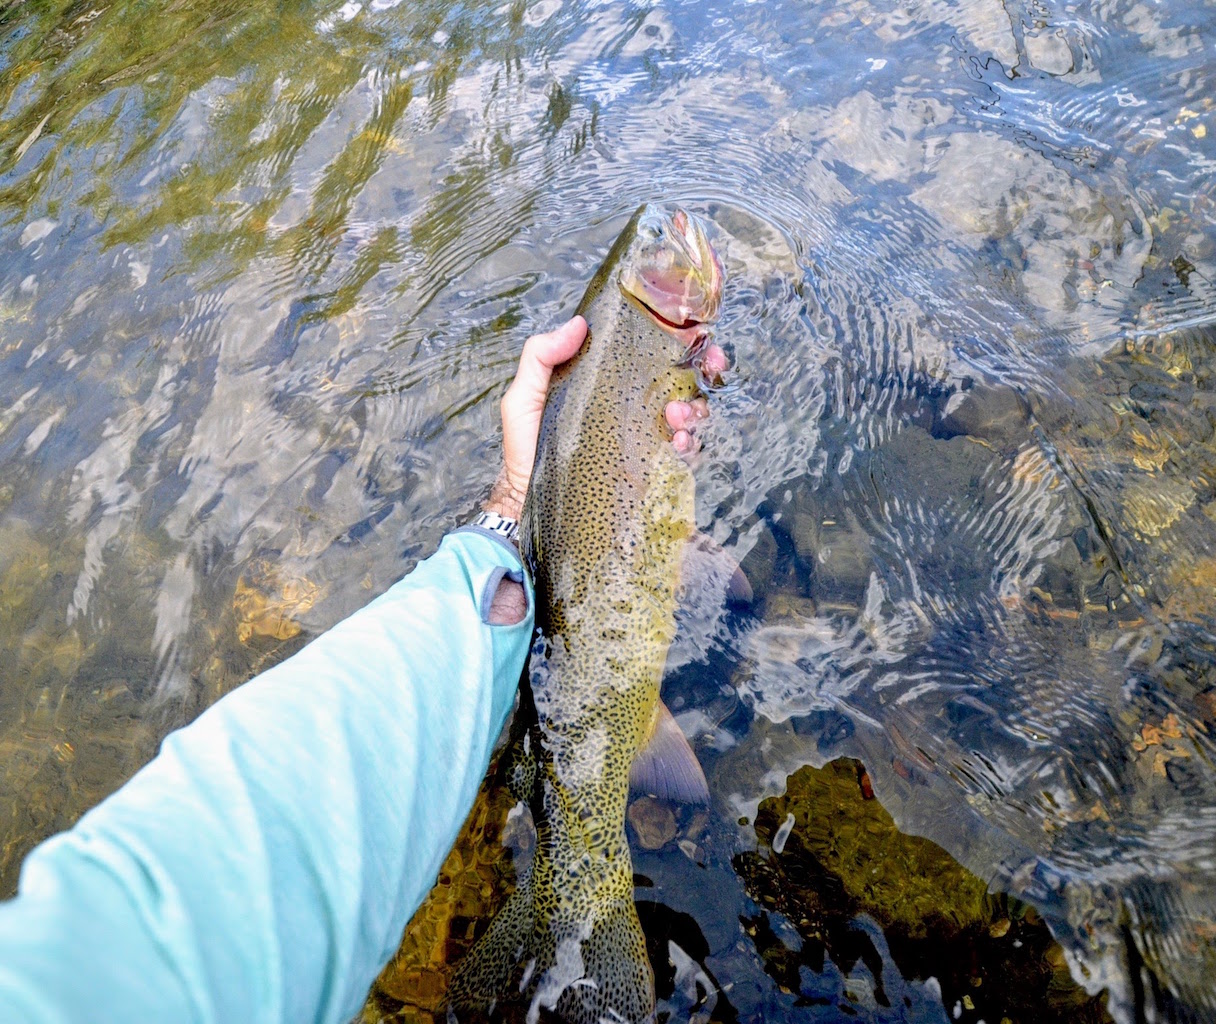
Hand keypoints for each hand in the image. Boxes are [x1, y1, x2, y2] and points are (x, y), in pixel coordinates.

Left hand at [483, 316, 726, 623]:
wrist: (529, 506)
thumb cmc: (523, 451)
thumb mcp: (523, 398)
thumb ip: (540, 357)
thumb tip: (578, 324)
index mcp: (606, 384)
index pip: (647, 357)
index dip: (676, 341)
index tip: (693, 334)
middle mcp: (630, 408)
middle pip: (679, 381)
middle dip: (701, 369)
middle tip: (709, 364)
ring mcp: (644, 440)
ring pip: (688, 414)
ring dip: (694, 408)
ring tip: (676, 416)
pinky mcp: (651, 471)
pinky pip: (684, 454)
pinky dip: (689, 444)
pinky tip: (677, 443)